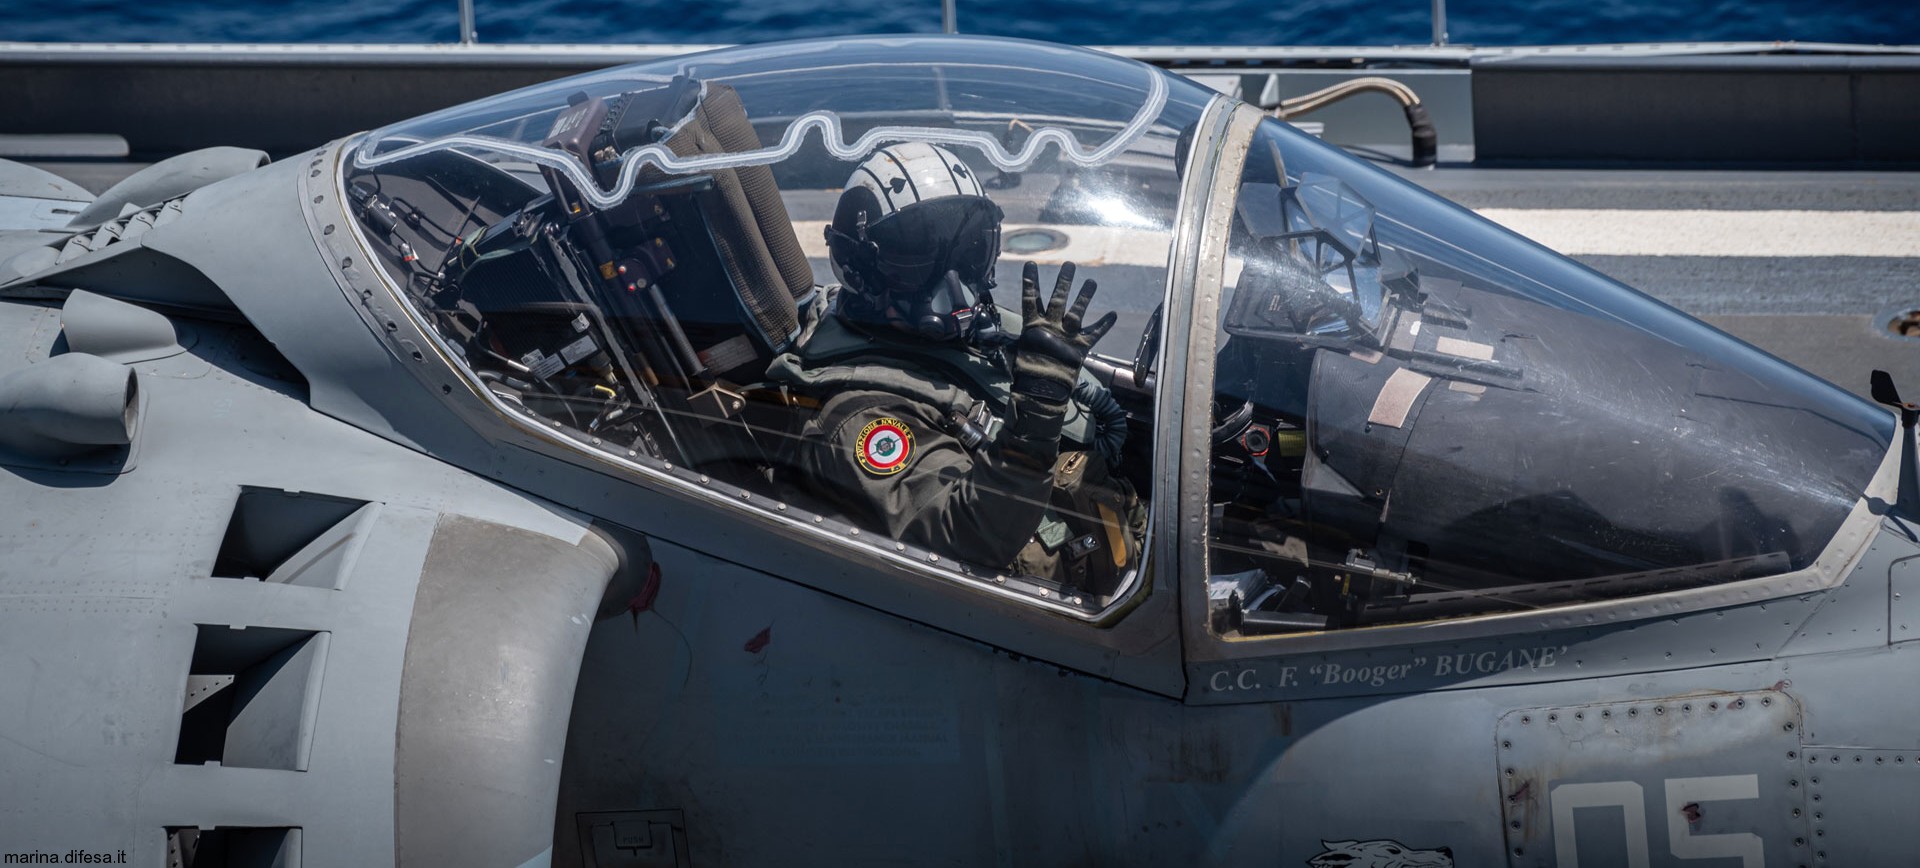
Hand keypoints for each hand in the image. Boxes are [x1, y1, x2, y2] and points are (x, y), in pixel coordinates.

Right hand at [1004, 261, 1114, 468]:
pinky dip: (1105, 324)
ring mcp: (1068, 335)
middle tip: (1069, 264)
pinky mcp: (1082, 346)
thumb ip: (1008, 341)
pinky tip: (1114, 314)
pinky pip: (1096, 333)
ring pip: (1078, 310)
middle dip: (1064, 281)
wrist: (1042, 392)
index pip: (1031, 299)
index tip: (1031, 264)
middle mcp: (1052, 326)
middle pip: (1058, 298)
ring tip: (1092, 281)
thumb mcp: (1016, 352)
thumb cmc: (1026, 373)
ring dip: (1085, 295)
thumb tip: (990, 337)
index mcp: (1034, 326)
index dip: (1031, 282)